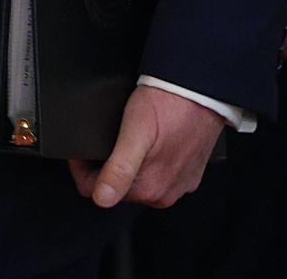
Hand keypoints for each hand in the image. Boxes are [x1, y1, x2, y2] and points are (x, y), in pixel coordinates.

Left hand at [67, 84, 225, 208]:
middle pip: (119, 187)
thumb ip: (119, 168)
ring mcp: (179, 185)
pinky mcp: (190, 174)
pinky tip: (157, 140)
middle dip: (110, 165)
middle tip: (114, 136)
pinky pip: (162, 173)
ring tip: (136, 136)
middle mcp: (165, 193)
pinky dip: (154, 159)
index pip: (97, 191)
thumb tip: (102, 198)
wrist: (202, 88)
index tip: (84, 149)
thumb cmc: (169, 102)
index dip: (84, 167)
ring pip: (139, 180)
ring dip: (132, 162)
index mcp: (149, 188)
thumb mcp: (135, 131)